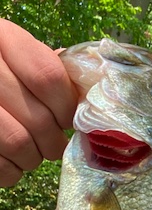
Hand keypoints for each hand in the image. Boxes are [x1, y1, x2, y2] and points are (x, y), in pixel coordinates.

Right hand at [0, 19, 77, 186]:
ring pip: (19, 144)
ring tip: (32, 152)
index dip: (67, 107)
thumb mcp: (14, 54)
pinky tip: (11, 161)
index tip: (70, 120)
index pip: (48, 77)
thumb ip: (46, 69)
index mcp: (1, 37)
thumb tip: (86, 98)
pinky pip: (1, 168)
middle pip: (38, 119)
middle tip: (54, 143)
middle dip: (54, 140)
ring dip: (34, 157)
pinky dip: (12, 172)